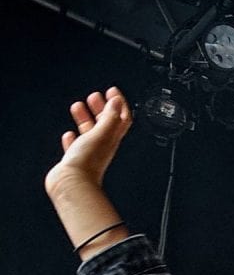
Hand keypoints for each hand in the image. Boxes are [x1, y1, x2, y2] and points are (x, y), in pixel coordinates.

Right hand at [45, 87, 132, 201]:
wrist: (72, 184)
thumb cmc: (87, 162)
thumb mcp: (101, 134)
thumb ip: (110, 118)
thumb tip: (117, 102)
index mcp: (111, 139)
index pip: (122, 118)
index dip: (119, 104)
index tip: (113, 91)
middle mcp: (102, 146)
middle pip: (105, 124)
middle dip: (101, 108)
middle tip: (96, 96)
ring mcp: (89, 153)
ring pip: (89, 133)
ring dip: (86, 118)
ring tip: (79, 107)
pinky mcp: (75, 161)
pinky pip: (76, 148)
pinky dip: (73, 139)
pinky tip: (69, 135)